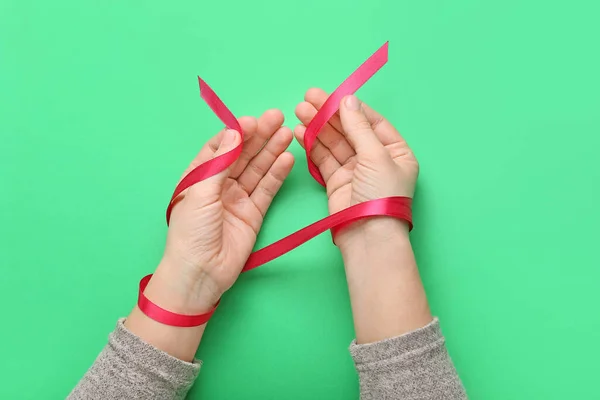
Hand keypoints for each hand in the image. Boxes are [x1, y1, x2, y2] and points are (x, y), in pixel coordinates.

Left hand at [149, 110, 294, 313]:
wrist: (200, 273)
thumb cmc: (190, 232)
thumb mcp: (200, 192)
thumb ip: (219, 163)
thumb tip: (234, 134)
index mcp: (199, 176)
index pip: (221, 147)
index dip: (237, 133)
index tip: (253, 121)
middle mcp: (219, 184)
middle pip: (242, 155)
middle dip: (259, 136)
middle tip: (278, 117)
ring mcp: (237, 198)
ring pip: (257, 169)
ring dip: (271, 150)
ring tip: (287, 133)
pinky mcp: (253, 213)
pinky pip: (267, 189)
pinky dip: (277, 174)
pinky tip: (287, 158)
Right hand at [294, 88, 418, 245]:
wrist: (368, 236)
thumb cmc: (382, 196)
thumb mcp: (375, 156)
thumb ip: (359, 127)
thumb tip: (347, 100)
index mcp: (396, 152)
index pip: (372, 122)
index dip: (351, 108)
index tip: (332, 95)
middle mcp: (376, 160)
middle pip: (350, 130)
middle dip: (329, 114)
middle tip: (308, 98)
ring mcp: (355, 171)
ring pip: (334, 143)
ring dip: (317, 126)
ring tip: (299, 110)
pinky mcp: (337, 182)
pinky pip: (323, 159)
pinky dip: (312, 145)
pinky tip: (300, 131)